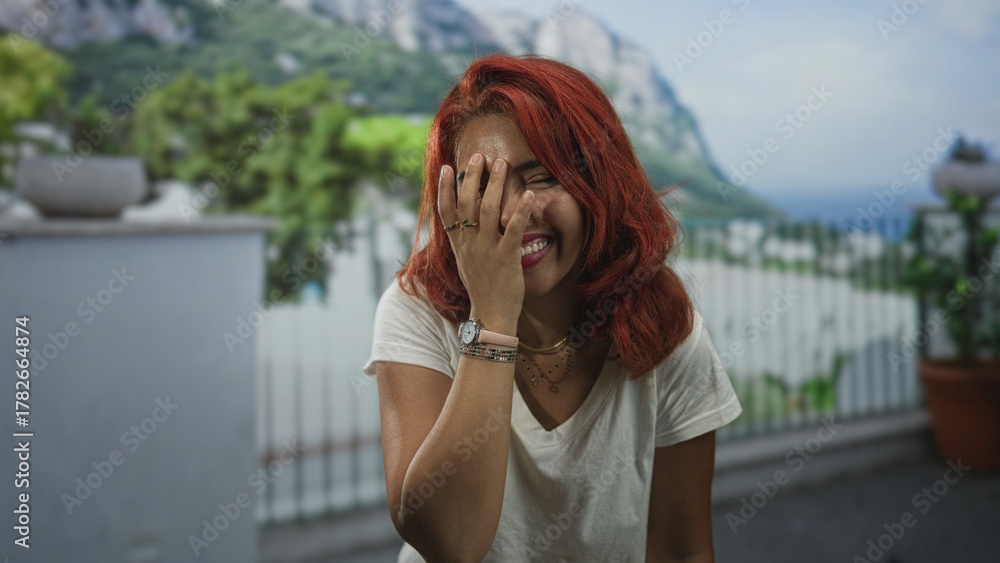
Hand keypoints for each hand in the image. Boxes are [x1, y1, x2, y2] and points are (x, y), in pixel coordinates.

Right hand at [438, 153, 535, 323]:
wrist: (491, 316)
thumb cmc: (482, 289)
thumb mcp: (467, 262)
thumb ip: (465, 241)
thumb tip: (464, 223)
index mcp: (459, 244)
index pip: (446, 211)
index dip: (446, 188)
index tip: (449, 168)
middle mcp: (469, 244)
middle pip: (466, 203)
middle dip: (472, 177)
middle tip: (480, 156)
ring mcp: (487, 249)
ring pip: (488, 210)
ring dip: (495, 184)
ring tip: (503, 164)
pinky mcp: (506, 257)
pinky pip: (513, 229)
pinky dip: (521, 210)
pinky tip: (530, 195)